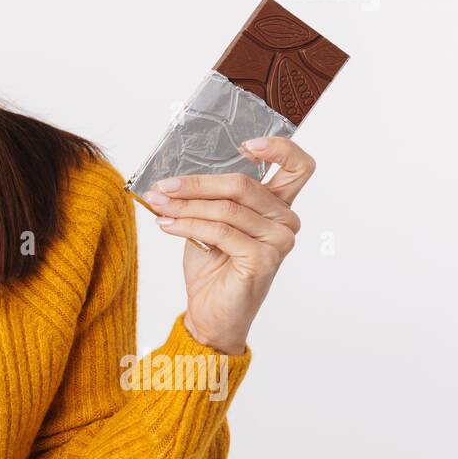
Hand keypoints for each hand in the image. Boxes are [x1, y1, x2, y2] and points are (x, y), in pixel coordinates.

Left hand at [140, 136, 316, 354]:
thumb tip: (173, 178)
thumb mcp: (208, 223)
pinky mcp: (263, 259)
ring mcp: (278, 241)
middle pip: (243, 185)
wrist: (212, 315)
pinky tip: (166, 225)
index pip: (298, 167)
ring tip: (159, 205)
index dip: (278, 149)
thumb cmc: (213, 268)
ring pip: (226, 208)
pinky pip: (220, 231)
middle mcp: (286, 221)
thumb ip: (207, 199)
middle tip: (164, 186)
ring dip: (185, 204)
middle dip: (196, 184)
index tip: (245, 144)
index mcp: (277, 206)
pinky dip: (187, 224)